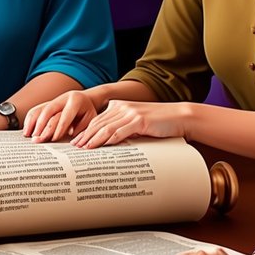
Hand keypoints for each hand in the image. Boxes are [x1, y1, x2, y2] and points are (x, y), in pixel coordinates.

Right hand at [23, 90, 96, 141]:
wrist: (84, 99)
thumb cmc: (88, 112)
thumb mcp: (91, 119)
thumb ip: (83, 129)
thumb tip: (73, 141)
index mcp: (75, 101)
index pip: (65, 116)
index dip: (59, 128)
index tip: (54, 139)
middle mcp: (62, 98)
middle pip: (49, 111)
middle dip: (42, 126)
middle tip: (37, 139)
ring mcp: (53, 100)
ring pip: (40, 109)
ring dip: (33, 123)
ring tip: (28, 135)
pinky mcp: (47, 103)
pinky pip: (36, 110)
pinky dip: (30, 120)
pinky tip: (27, 130)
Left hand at [71, 99, 186, 148]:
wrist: (179, 117)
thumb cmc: (159, 122)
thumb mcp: (137, 122)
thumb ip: (123, 126)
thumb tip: (109, 140)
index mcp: (120, 106)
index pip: (98, 119)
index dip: (86, 130)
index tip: (77, 140)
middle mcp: (123, 107)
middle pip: (98, 123)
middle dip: (85, 135)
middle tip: (75, 147)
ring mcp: (131, 113)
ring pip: (106, 127)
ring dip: (93, 139)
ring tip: (84, 148)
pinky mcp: (139, 120)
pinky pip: (120, 131)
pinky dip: (109, 139)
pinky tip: (101, 145)